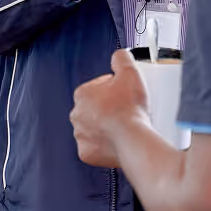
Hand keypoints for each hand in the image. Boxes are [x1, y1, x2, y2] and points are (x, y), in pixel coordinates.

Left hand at [71, 49, 149, 167]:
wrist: (133, 139)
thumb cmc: (129, 108)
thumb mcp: (129, 71)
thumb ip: (121, 57)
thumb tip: (118, 56)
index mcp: (82, 94)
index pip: (99, 86)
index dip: (115, 88)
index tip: (125, 94)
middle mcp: (76, 115)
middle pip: (95, 107)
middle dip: (108, 107)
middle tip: (126, 109)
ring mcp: (80, 135)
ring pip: (95, 127)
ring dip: (106, 126)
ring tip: (124, 125)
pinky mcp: (87, 153)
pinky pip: (96, 147)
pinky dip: (106, 144)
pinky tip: (118, 140)